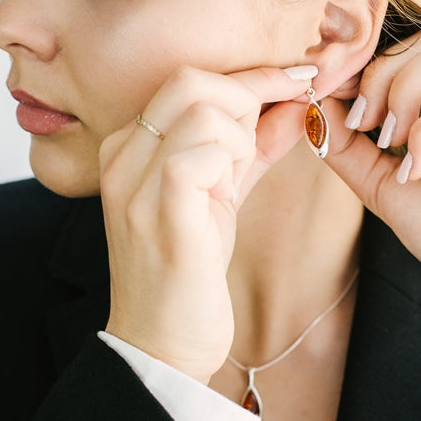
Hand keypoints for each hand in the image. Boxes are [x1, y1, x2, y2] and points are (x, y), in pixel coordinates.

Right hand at [99, 66, 313, 382]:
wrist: (162, 344)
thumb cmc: (189, 271)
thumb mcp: (222, 194)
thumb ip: (253, 147)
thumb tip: (296, 104)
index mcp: (129, 146)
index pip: (190, 80)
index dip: (253, 76)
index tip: (299, 79)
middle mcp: (121, 155)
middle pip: (192, 80)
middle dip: (248, 100)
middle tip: (258, 146)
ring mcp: (134, 182)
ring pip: (203, 111)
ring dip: (239, 142)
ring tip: (230, 185)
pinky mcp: (158, 210)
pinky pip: (200, 153)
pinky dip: (230, 166)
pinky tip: (224, 198)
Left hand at [321, 29, 420, 303]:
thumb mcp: (379, 180)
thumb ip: (347, 142)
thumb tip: (314, 101)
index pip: (412, 50)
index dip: (368, 65)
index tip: (332, 94)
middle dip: (380, 76)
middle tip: (361, 124)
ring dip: (403, 91)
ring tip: (388, 139)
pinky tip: (416, 167)